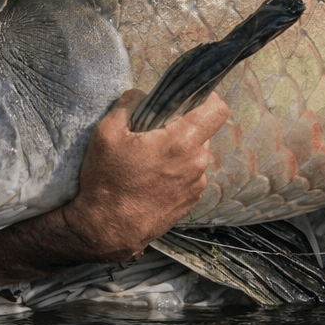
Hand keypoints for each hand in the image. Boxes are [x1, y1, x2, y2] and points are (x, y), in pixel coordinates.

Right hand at [0, 89, 229, 284]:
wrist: (107, 229)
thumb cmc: (107, 180)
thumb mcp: (106, 133)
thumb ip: (128, 104)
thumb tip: (142, 94)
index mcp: (182, 142)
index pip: (217, 109)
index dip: (208, 97)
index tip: (192, 97)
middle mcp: (197, 163)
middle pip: (203, 131)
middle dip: (184, 126)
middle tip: (157, 130)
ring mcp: (195, 185)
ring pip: (196, 155)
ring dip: (180, 151)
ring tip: (150, 158)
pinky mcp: (190, 202)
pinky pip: (190, 175)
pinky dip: (177, 171)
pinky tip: (152, 177)